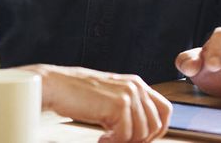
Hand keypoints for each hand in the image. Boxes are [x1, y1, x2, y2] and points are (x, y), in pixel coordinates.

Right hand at [18, 64, 170, 141]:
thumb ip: (128, 109)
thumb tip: (142, 133)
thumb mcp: (110, 98)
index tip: (140, 140)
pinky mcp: (118, 104)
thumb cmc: (77, 94)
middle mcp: (136, 87)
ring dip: (124, 142)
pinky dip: (113, 142)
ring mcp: (129, 94)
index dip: (157, 130)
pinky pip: (126, 135)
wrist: (56, 86)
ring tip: (106, 139)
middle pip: (156, 125)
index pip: (165, 110)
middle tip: (118, 141)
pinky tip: (100, 138)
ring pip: (142, 133)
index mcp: (137, 84)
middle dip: (140, 140)